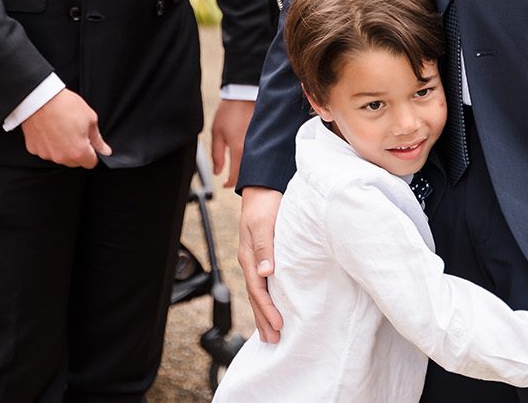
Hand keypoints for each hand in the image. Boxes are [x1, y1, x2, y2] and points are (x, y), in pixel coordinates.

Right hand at [21, 88, 111, 166]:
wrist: (41, 97)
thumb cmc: (66, 105)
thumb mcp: (90, 118)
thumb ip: (98, 139)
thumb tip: (105, 151)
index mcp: (79, 152)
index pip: (91, 163)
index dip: (93, 152)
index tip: (90, 142)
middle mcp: (62, 158)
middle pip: (75, 161)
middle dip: (78, 150)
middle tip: (76, 131)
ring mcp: (46, 154)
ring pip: (60, 157)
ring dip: (63, 148)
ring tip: (62, 128)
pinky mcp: (34, 149)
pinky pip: (46, 150)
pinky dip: (49, 144)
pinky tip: (50, 129)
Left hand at [211, 98, 254, 188]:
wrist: (244, 94)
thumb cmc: (229, 111)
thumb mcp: (217, 132)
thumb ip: (217, 155)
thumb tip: (217, 172)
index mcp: (238, 149)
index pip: (236, 177)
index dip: (229, 184)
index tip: (225, 184)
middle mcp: (252, 149)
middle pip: (248, 174)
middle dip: (240, 180)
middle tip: (232, 178)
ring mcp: (260, 143)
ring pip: (255, 165)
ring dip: (248, 170)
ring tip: (240, 168)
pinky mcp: (265, 137)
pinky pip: (260, 154)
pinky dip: (255, 159)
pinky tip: (250, 157)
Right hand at [238, 186, 283, 341]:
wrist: (262, 188)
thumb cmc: (264, 204)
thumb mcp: (263, 223)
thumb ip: (264, 247)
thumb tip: (266, 273)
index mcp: (249, 256)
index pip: (257, 289)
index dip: (267, 309)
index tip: (278, 324)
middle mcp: (250, 262)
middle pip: (255, 296)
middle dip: (263, 319)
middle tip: (273, 340)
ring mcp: (254, 260)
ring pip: (257, 293)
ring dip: (263, 313)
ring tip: (270, 333)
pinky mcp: (262, 257)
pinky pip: (262, 285)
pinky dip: (265, 300)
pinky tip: (270, 308)